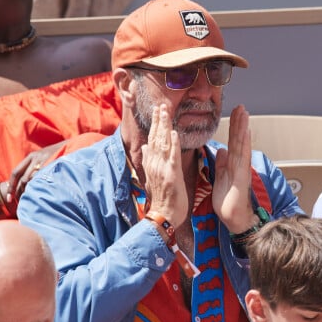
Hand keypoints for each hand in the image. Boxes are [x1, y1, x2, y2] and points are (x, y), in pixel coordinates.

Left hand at [7, 140, 66, 202]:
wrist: (73, 145)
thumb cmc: (59, 155)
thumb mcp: (45, 158)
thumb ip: (36, 168)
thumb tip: (26, 186)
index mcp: (31, 156)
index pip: (16, 173)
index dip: (11, 187)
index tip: (10, 199)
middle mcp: (35, 157)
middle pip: (22, 179)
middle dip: (20, 192)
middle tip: (22, 202)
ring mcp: (44, 160)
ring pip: (31, 180)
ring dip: (29, 191)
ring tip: (33, 200)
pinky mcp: (53, 164)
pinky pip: (42, 178)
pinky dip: (39, 187)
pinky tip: (43, 193)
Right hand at [142, 104, 187, 228]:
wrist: (163, 216)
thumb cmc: (163, 199)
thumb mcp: (153, 176)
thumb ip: (149, 160)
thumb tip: (145, 145)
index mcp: (152, 163)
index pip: (152, 139)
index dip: (155, 124)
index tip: (157, 111)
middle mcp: (154, 163)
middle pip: (156, 138)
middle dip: (158, 120)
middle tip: (161, 105)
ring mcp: (162, 169)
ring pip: (163, 143)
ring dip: (164, 126)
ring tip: (166, 112)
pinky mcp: (171, 175)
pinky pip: (173, 157)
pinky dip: (174, 144)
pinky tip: (175, 133)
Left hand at [212, 105, 256, 232]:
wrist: (233, 218)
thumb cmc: (227, 201)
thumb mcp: (220, 178)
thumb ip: (221, 164)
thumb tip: (222, 150)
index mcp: (232, 164)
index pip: (233, 142)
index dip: (233, 127)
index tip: (234, 112)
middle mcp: (238, 164)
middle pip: (239, 140)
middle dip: (239, 123)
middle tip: (241, 106)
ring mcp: (241, 170)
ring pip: (242, 145)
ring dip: (243, 128)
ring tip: (244, 113)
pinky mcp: (241, 177)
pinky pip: (242, 158)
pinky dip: (245, 144)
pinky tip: (246, 133)